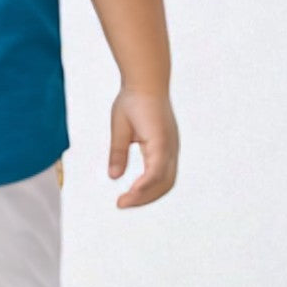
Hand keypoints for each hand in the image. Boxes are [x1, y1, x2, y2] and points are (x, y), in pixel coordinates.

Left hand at [108, 86, 177, 207]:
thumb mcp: (119, 126)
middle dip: (144, 198)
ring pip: (168, 180)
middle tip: (121, 203)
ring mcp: (173, 148)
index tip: (124, 199)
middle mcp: (170, 147)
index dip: (141, 190)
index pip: (154, 174)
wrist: (149, 83)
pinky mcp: (170, 148)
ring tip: (128, 199)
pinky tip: (137, 187)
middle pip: (165, 183)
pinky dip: (153, 184)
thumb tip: (114, 177)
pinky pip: (166, 172)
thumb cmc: (132, 101)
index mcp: (159, 141)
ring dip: (150, 193)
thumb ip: (118, 152)